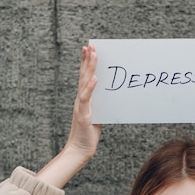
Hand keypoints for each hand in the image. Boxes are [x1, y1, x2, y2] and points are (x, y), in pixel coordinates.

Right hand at [36, 45, 101, 187]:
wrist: (81, 149)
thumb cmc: (90, 133)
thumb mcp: (99, 115)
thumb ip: (103, 105)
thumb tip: (113, 96)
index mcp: (84, 98)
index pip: (85, 77)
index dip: (86, 62)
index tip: (89, 48)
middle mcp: (80, 99)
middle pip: (83, 75)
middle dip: (87, 59)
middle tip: (90, 45)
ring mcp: (80, 105)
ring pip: (84, 82)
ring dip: (89, 68)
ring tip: (93, 54)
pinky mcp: (83, 114)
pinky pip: (86, 98)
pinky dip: (90, 87)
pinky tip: (95, 78)